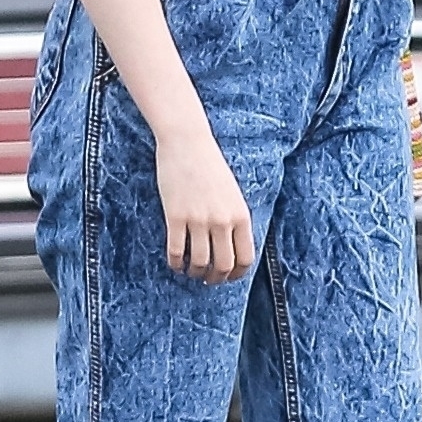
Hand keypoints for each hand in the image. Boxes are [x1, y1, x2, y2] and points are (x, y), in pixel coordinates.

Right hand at [153, 119, 254, 283]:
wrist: (188, 142)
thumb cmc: (210, 166)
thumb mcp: (232, 193)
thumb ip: (234, 219)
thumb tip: (232, 247)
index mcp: (241, 215)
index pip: (245, 258)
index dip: (237, 274)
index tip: (228, 277)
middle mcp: (223, 221)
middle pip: (223, 265)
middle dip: (216, 278)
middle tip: (208, 279)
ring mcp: (199, 219)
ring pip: (199, 262)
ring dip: (195, 273)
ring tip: (191, 271)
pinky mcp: (175, 217)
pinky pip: (176, 251)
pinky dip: (175, 263)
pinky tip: (175, 263)